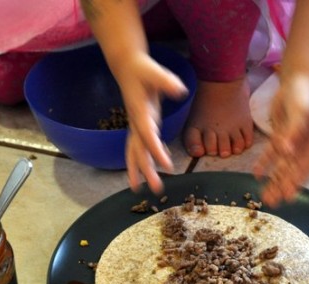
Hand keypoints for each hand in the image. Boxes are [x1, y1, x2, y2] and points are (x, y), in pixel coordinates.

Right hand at [116, 52, 187, 193]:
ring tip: (140, 190)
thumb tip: (180, 90)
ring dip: (138, 171)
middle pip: (139, 151)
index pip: (148, 135)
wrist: (128, 67)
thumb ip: (167, 82)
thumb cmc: (142, 69)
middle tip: (157, 189)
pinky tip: (151, 171)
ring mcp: (137, 126)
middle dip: (146, 170)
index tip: (166, 165)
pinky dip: (142, 161)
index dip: (156, 150)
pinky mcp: (140, 126)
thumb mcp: (154, 72)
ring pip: (135, 153)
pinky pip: (138, 148)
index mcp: (140, 112)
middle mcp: (136, 123)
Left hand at [254, 74, 308, 206]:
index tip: (288, 196)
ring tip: (265, 196)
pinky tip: (256, 174)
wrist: (299, 78)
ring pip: (281, 165)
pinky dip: (264, 163)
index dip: (296, 182)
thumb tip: (286, 153)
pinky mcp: (281, 135)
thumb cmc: (305, 94)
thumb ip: (293, 132)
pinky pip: (272, 153)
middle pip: (292, 170)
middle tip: (272, 202)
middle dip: (282, 186)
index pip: (304, 167)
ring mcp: (292, 141)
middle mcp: (303, 145)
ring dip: (273, 180)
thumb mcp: (301, 112)